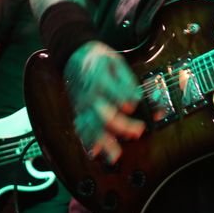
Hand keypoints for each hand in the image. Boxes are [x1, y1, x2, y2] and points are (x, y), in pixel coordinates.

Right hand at [65, 41, 145, 163]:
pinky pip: (82, 128)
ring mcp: (82, 105)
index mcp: (99, 78)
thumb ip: (127, 79)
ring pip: (92, 126)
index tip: (134, 105)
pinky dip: (87, 141)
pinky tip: (95, 152)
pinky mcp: (79, 111)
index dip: (124, 98)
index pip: (113, 91)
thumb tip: (137, 97)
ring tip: (115, 155)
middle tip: (138, 130)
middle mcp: (89, 95)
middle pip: (104, 113)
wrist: (74, 57)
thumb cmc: (99, 59)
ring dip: (104, 141)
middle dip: (122, 125)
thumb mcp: (115, 60)